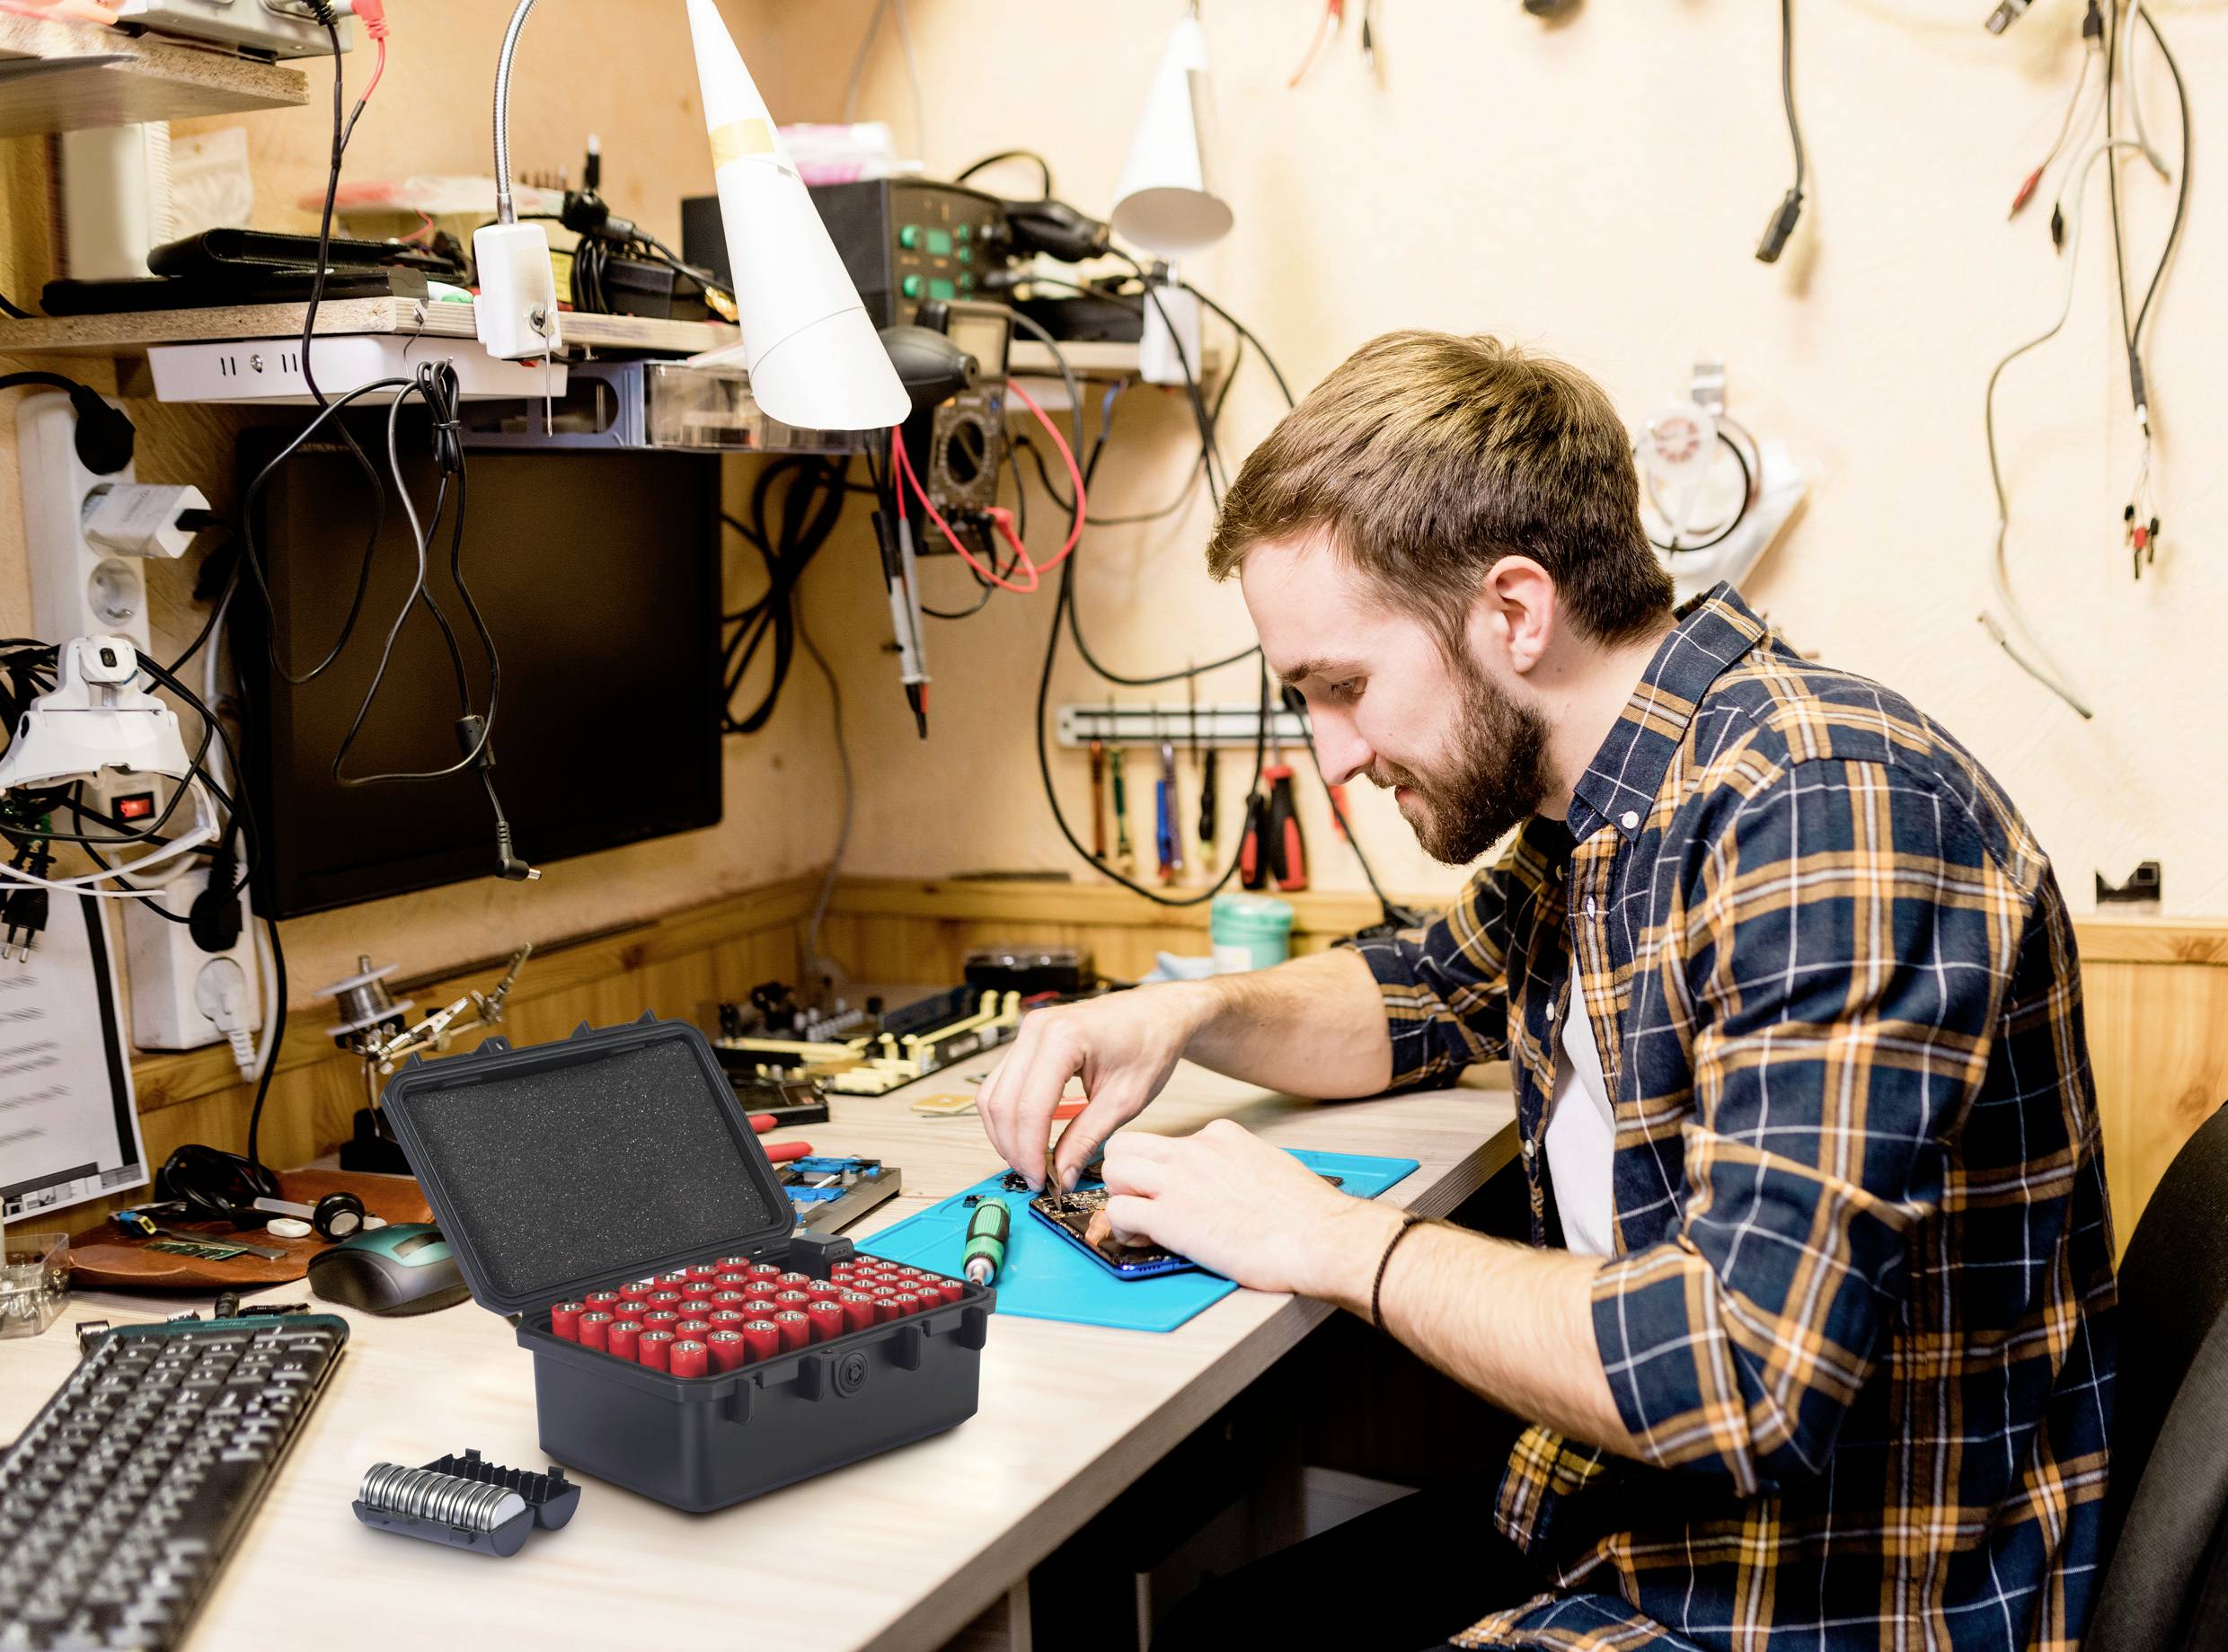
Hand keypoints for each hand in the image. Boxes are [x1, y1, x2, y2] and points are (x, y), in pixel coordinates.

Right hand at [975, 982, 1212, 1190]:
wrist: (1157, 1014)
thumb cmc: (1149, 1046)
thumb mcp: (1124, 1101)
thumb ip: (1087, 1139)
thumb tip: (1060, 1176)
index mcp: (1063, 1038)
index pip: (1029, 1108)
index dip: (1030, 1151)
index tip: (1041, 1181)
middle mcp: (1036, 1029)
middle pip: (1002, 1103)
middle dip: (1013, 1148)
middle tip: (1035, 1178)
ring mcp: (1027, 1031)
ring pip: (992, 1094)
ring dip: (1005, 1134)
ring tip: (1030, 1163)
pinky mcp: (1027, 1040)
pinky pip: (1001, 1084)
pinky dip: (1008, 1115)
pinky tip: (1027, 1138)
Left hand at [1090, 1120, 1402, 1299]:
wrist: (1320, 1237)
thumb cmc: (1306, 1215)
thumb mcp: (1266, 1168)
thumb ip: (1234, 1169)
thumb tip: (1220, 1187)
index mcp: (1220, 1136)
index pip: (1168, 1142)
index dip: (1160, 1170)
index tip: (1168, 1191)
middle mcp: (1194, 1150)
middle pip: (1127, 1146)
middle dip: (1125, 1175)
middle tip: (1140, 1202)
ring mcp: (1178, 1180)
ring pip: (1113, 1171)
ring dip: (1119, 1198)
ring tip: (1139, 1225)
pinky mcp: (1169, 1216)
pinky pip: (1118, 1212)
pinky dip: (1122, 1230)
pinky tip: (1143, 1242)